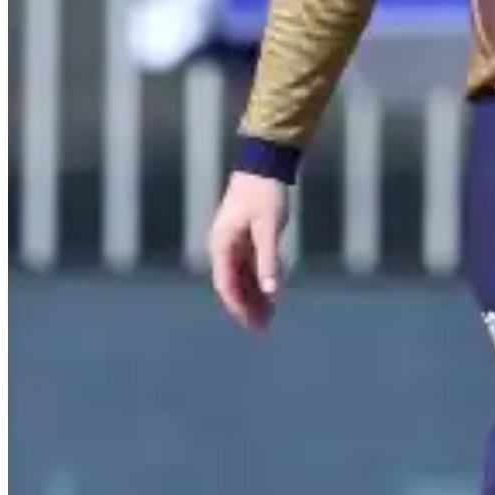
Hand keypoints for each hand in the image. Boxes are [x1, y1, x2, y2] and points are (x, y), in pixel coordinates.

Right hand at [206, 172, 289, 330]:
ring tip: (268, 318)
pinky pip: (248, 266)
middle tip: (262, 329)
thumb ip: (269, 261)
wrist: (264, 164)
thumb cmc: (266, 194)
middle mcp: (223, 246)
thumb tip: (272, 291)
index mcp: (222, 245)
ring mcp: (232, 241)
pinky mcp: (244, 236)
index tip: (251, 324)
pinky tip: (272, 294)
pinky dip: (258, 280)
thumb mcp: (270, 228)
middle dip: (246, 307)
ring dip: (253, 296)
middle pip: (232, 284)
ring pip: (241, 276)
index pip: (226, 284)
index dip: (238, 306)